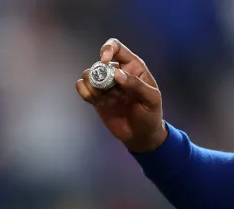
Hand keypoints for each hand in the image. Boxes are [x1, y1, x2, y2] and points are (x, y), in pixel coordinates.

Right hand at [75, 38, 166, 152]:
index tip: (104, 60)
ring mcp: (105, 85)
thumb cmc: (150, 114)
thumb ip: (136, 85)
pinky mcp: (96, 98)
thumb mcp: (151, 99)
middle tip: (112, 92)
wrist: (141, 135)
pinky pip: (82, 88)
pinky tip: (97, 102)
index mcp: (133, 66)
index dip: (107, 49)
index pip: (116, 47)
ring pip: (88, 74)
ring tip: (108, 100)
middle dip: (101, 76)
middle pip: (99, 63)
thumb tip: (117, 73)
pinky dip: (85, 92)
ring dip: (94, 86)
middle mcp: (117, 72)